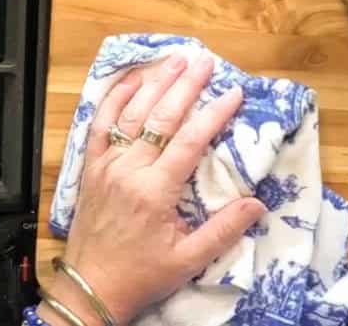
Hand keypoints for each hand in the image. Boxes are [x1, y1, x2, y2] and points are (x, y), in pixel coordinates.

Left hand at [41, 53, 265, 324]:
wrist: (90, 288)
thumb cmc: (142, 275)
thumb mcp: (188, 260)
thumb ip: (223, 230)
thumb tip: (258, 204)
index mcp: (155, 191)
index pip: (189, 141)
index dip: (213, 114)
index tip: (233, 93)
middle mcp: (129, 170)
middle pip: (160, 117)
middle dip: (185, 86)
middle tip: (205, 61)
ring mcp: (107, 165)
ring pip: (131, 114)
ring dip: (154, 84)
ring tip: (175, 60)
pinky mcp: (92, 168)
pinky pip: (100, 125)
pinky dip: (114, 99)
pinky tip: (130, 79)